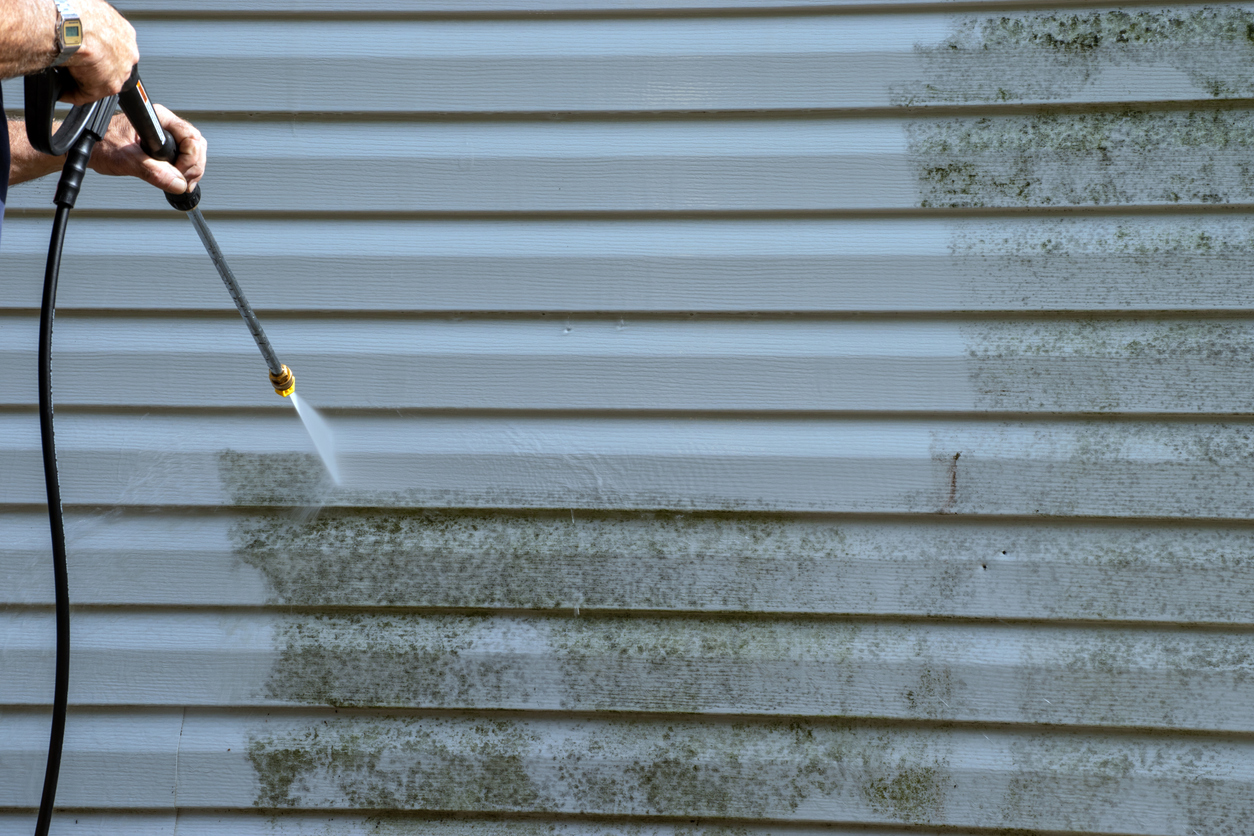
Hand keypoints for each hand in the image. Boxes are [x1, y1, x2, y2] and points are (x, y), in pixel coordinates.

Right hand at [61, 0, 139, 104]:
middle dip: (96, 68)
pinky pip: (86, 95)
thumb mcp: (91, 12)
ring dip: (85, 81)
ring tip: (65, 77)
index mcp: (125, 34)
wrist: (71, 26)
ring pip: (101, 82)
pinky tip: (61, 90)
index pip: (116, 47)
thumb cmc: (76, 13)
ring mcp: (120, 73)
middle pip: (112, 66)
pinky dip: (72, 94)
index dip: (100, 50)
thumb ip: (93, 24)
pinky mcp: (107, 88)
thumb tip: (80, 25)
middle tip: (76, 64)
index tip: (88, 50)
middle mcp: (128, 55)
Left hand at [89, 104, 206, 193]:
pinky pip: (185, 157)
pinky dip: (186, 172)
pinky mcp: (163, 146)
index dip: (189, 160)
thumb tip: (177, 183)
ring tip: (180, 183)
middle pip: (197, 145)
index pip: (190, 138)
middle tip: (183, 182)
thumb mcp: (125, 160)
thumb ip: (152, 171)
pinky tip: (178, 180)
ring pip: (194, 152)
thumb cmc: (99, 145)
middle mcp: (164, 125)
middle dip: (194, 167)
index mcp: (157, 119)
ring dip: (192, 171)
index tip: (179, 175)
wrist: (87, 147)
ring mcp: (165, 135)